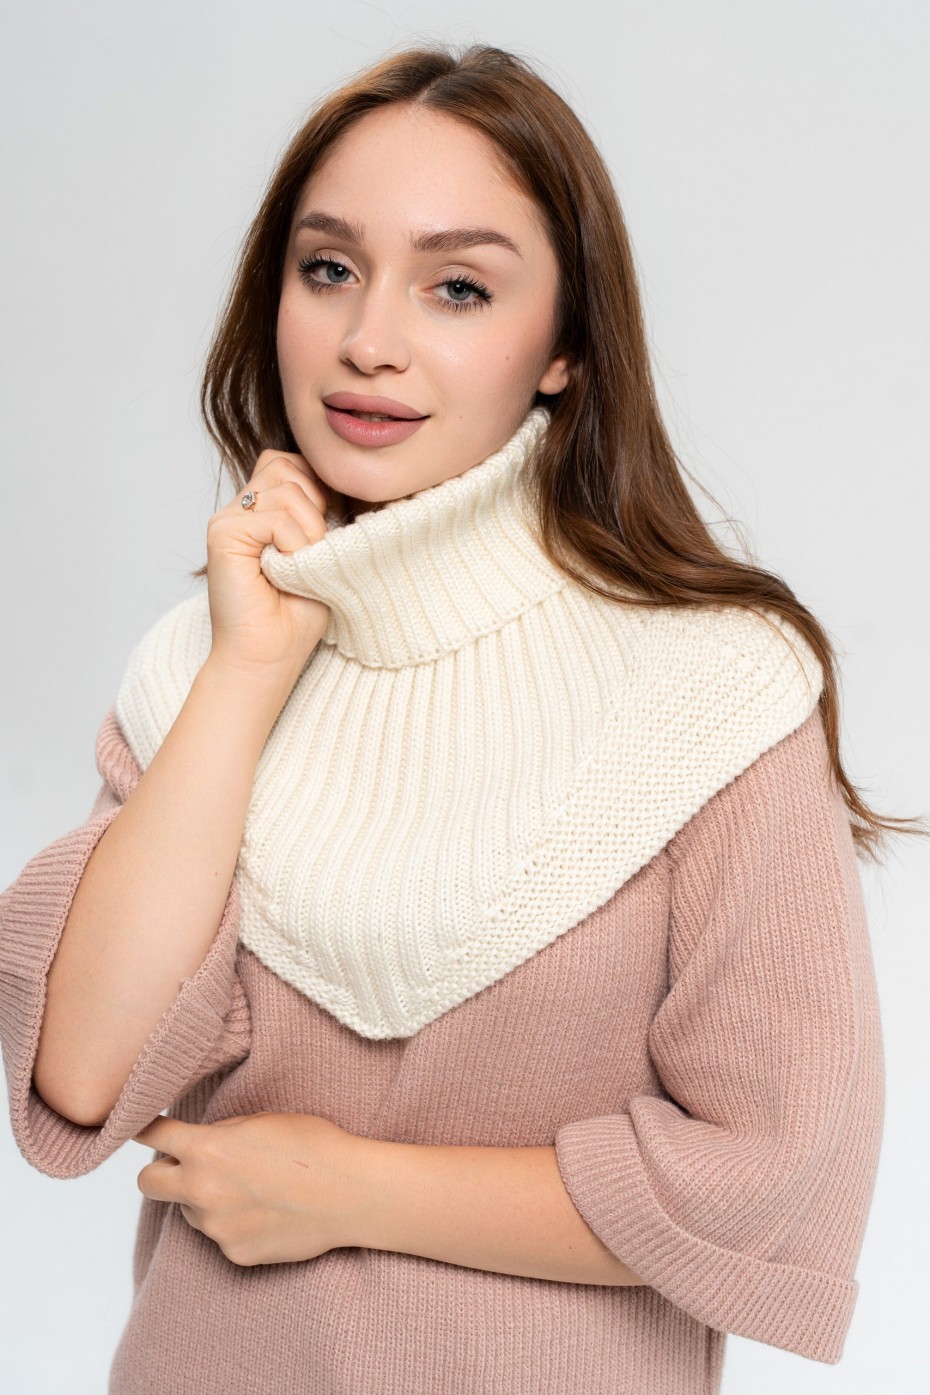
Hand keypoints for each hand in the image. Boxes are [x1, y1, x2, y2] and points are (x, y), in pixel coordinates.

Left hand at [132, 1111, 362, 1266]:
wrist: (349, 1193)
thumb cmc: (313, 1146)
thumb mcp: (262, 1121)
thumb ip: (223, 1133)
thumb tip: (202, 1143)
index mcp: (207, 1149)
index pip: (154, 1135)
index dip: (141, 1128)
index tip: (135, 1127)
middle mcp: (202, 1190)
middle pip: (147, 1183)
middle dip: (159, 1172)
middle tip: (185, 1165)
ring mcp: (216, 1228)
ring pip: (190, 1211)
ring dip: (206, 1199)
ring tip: (253, 1189)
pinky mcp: (235, 1254)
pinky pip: (221, 1236)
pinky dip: (235, 1224)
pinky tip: (268, 1213)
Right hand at [206, 449, 337, 680]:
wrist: (269, 657)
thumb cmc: (296, 615)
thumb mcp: (322, 552)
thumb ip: (323, 511)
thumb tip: (345, 477)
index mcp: (260, 509)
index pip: (291, 462)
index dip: (318, 489)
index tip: (326, 534)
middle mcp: (239, 508)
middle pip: (287, 465)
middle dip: (316, 504)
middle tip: (314, 551)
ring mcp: (227, 518)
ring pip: (286, 487)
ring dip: (310, 528)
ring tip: (302, 565)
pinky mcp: (222, 533)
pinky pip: (275, 517)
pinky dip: (295, 543)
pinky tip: (289, 569)